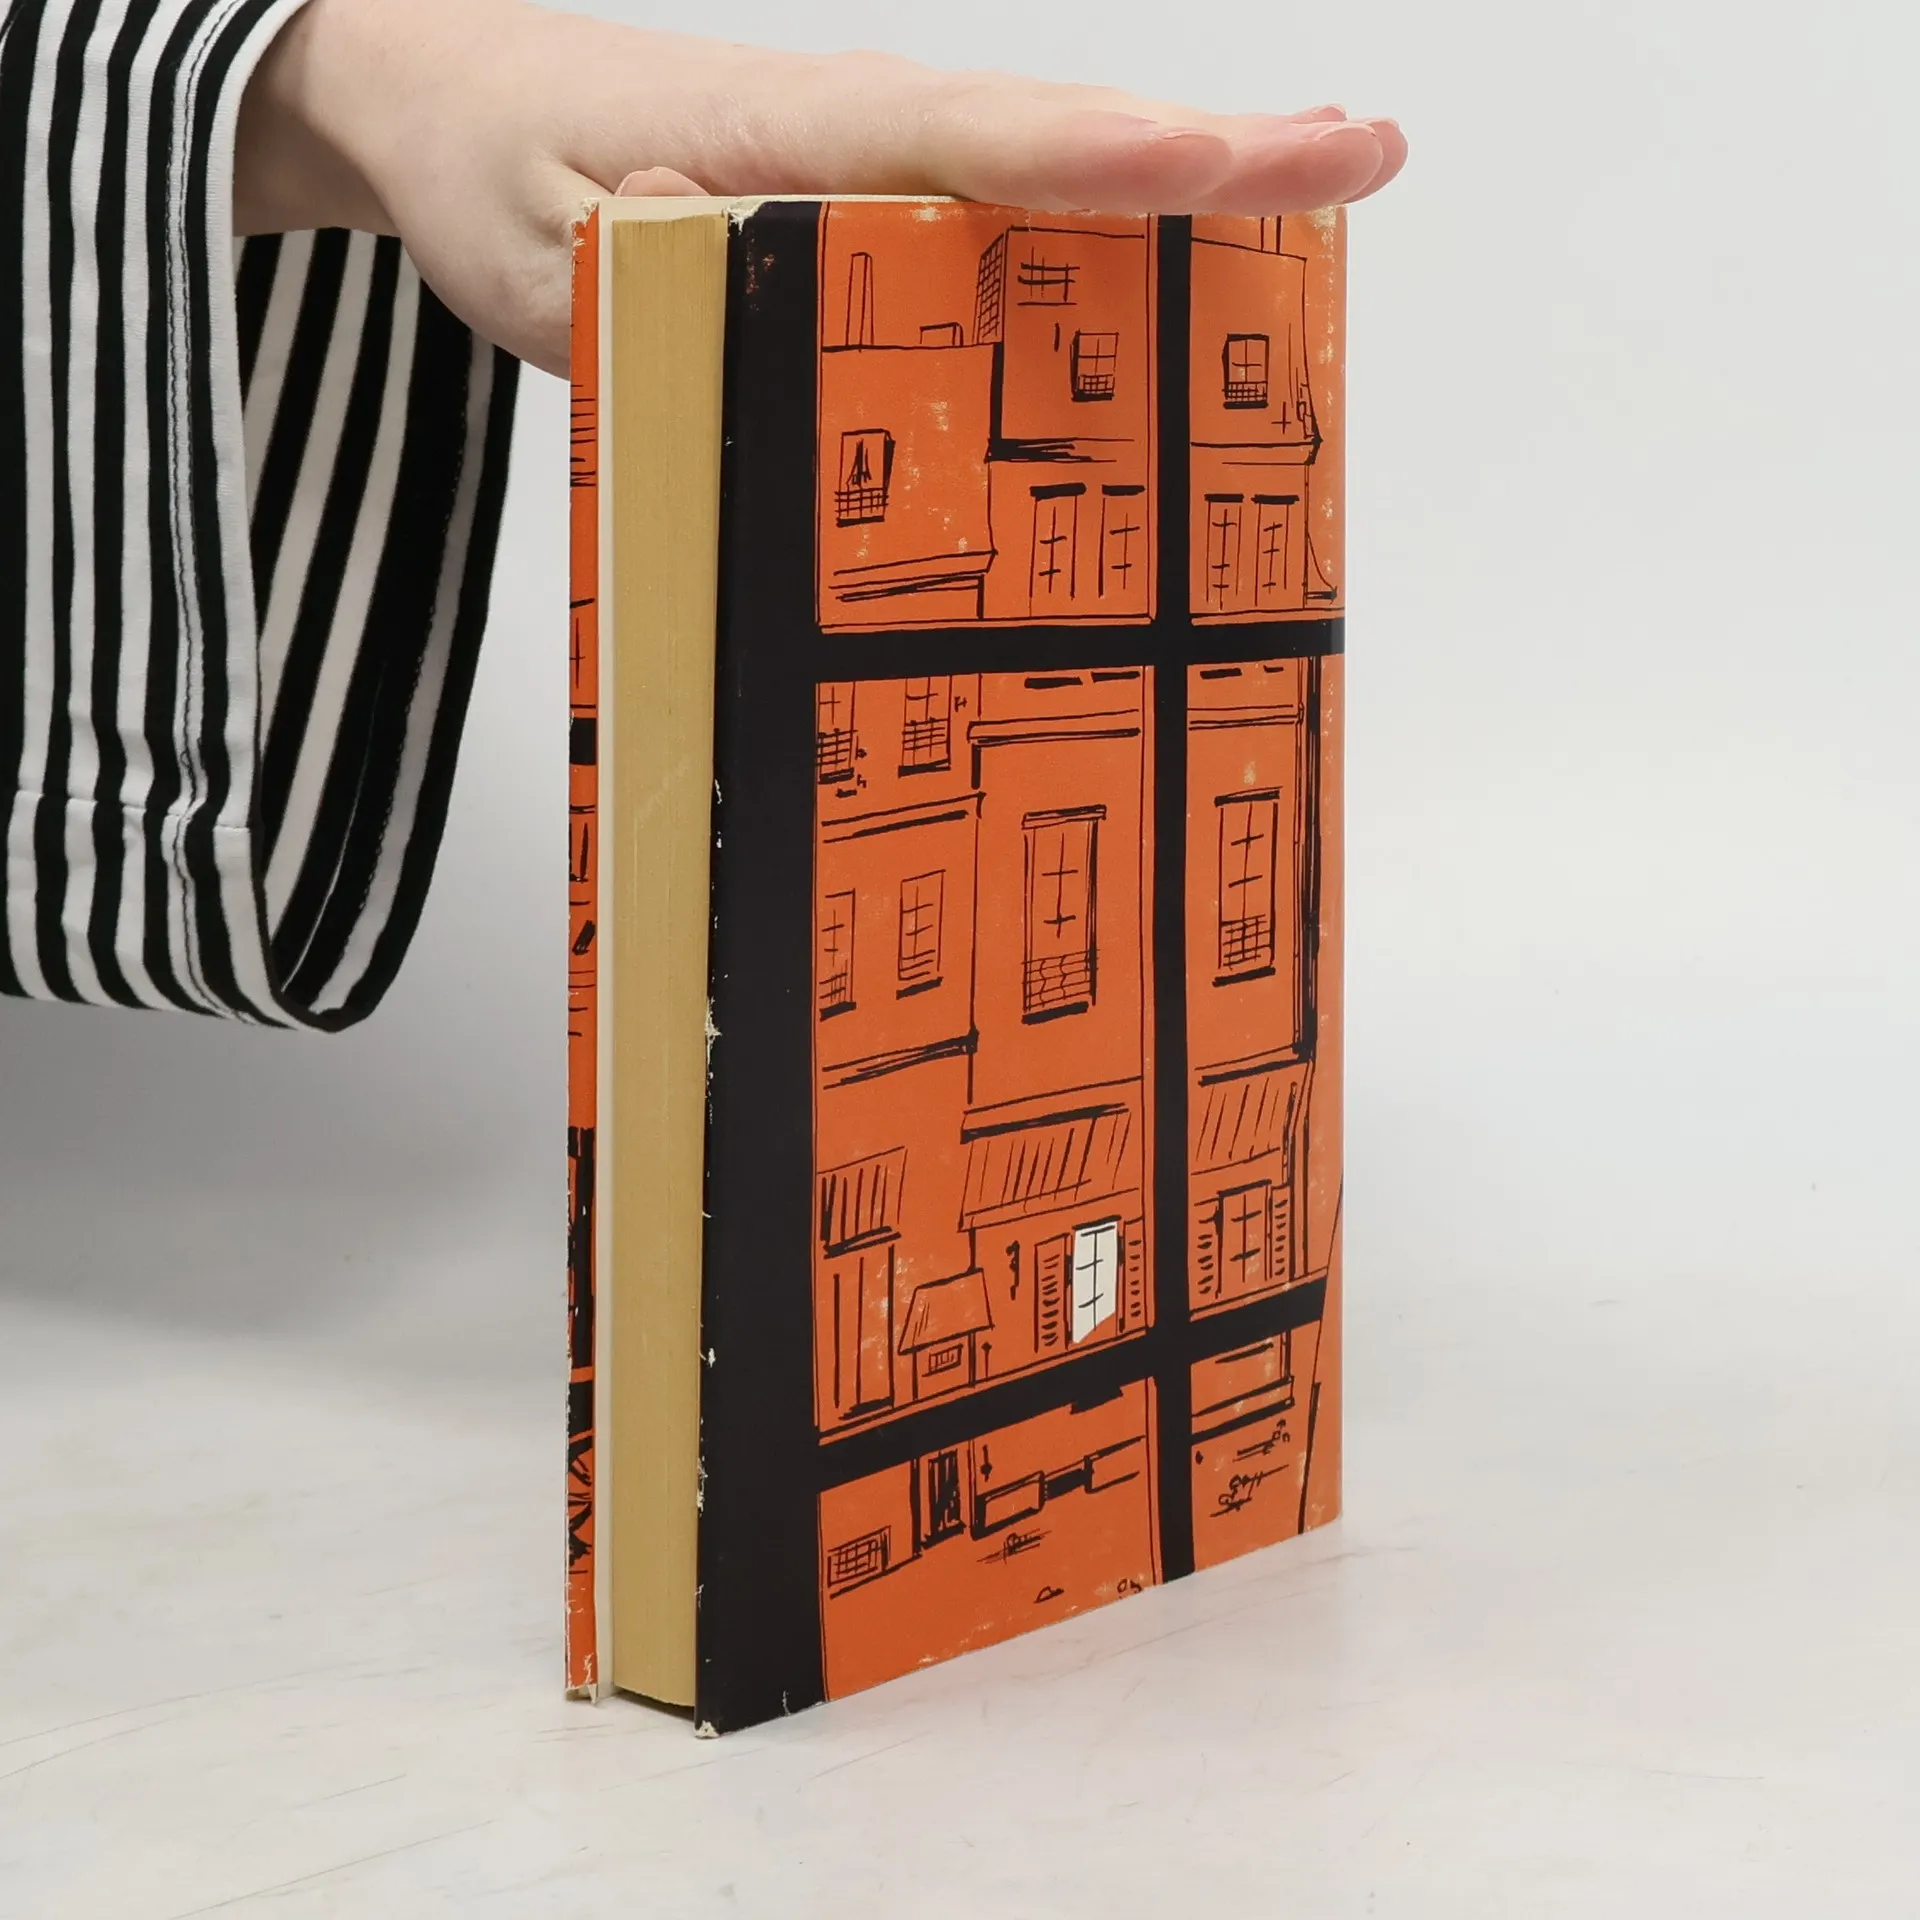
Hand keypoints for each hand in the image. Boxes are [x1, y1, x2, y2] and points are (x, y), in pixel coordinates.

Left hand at [236, 0, 1405, 377]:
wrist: (443, 95)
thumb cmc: (487, 169)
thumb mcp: (539, 259)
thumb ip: (653, 285)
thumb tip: (777, 297)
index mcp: (786, 135)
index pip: (967, 142)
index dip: (1096, 163)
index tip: (1216, 169)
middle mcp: (855, 123)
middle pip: (1059, 135)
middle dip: (1218, 152)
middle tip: (1364, 155)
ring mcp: (870, 148)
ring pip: (1054, 156)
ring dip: (1198, 168)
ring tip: (1333, 174)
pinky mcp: (864, 184)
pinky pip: (1007, 194)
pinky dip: (1112, 205)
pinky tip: (1182, 227)